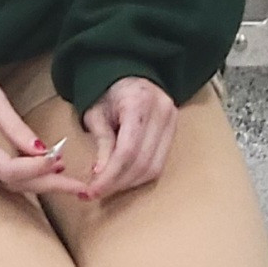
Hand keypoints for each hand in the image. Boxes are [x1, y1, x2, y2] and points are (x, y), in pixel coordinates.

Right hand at [0, 51, 67, 194]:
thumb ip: (16, 128)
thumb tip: (42, 151)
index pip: (8, 170)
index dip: (37, 169)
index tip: (61, 159)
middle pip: (11, 183)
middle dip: (47, 185)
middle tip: (79, 187)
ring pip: (6, 183)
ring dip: (37, 182)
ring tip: (69, 179)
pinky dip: (23, 175)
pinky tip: (45, 170)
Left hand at [78, 77, 176, 200]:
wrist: (127, 74)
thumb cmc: (107, 91)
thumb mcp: (96, 114)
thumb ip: (102, 143)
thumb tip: (101, 175)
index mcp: (139, 102)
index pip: (128, 150)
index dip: (110, 175)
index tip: (93, 190)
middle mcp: (162, 110)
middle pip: (143, 161)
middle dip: (118, 182)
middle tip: (96, 192)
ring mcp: (172, 120)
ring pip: (154, 167)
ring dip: (129, 182)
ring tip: (108, 186)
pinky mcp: (175, 129)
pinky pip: (160, 162)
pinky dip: (140, 175)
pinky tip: (123, 177)